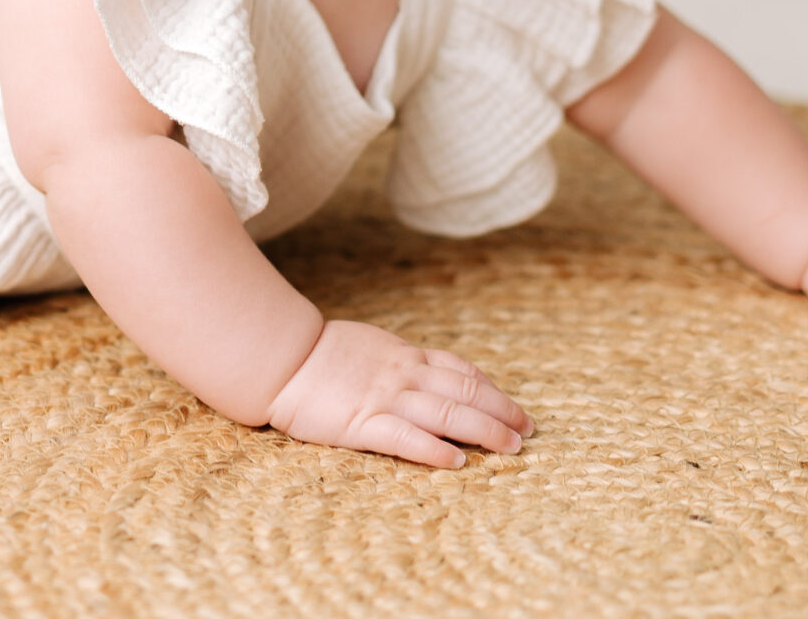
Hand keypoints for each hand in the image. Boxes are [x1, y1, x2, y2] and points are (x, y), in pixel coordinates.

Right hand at [265, 319, 532, 467]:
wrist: (279, 358)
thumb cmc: (316, 354)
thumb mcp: (367, 345)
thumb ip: (396, 360)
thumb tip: (421, 371)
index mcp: (403, 356)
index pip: (459, 371)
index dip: (491, 389)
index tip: (513, 407)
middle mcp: (402, 376)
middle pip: (464, 393)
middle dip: (501, 411)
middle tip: (527, 431)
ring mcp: (384, 399)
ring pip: (446, 415)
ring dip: (484, 430)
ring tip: (511, 447)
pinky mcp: (361, 424)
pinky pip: (405, 438)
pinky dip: (434, 450)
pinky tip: (456, 462)